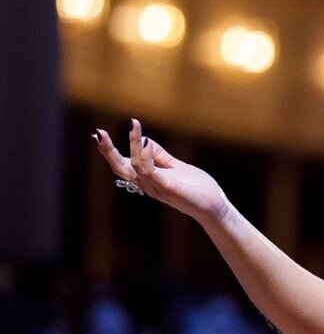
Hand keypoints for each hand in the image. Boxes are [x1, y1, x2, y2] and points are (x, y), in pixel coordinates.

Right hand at [92, 118, 229, 222]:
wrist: (215, 206)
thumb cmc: (196, 188)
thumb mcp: (176, 167)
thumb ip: (161, 156)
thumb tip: (146, 140)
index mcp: (147, 178)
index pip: (122, 164)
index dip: (109, 151)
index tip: (98, 134)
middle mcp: (147, 183)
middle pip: (120, 168)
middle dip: (108, 151)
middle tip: (98, 133)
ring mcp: (157, 186)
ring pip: (135, 167)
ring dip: (132, 145)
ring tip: (132, 127)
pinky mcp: (169, 188)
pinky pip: (152, 172)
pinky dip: (147, 157)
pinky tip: (147, 142)